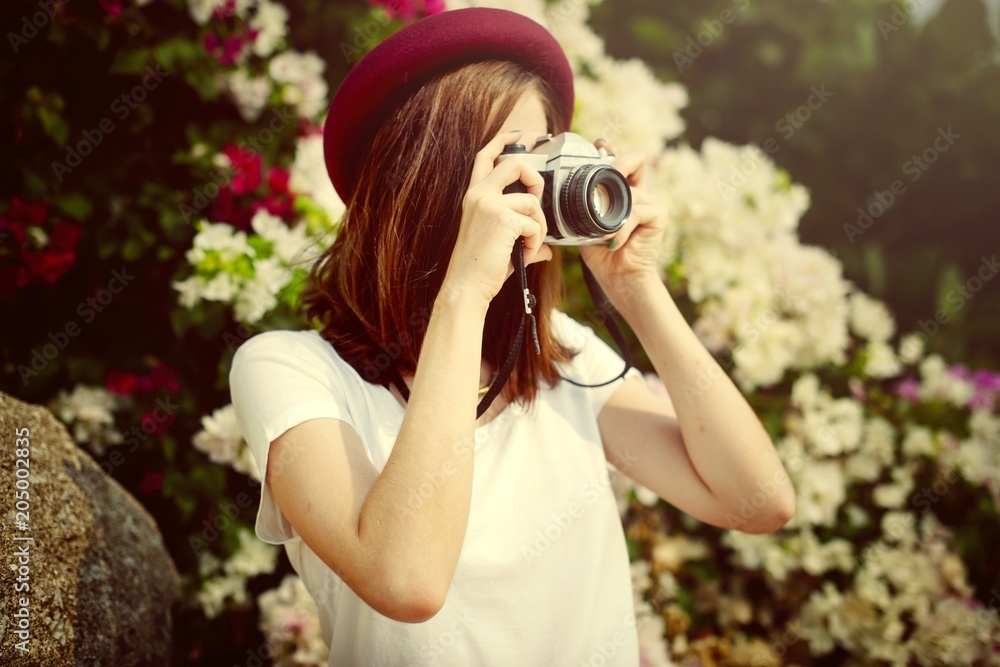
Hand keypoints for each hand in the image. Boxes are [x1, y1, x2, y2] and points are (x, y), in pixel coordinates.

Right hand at [440, 130, 551, 307]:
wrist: (466, 287)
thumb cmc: (480, 268)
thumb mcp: (498, 243)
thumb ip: (520, 235)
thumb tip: (548, 250)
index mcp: (474, 196)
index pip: (486, 157)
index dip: (503, 141)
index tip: (519, 135)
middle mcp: (479, 195)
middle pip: (515, 163)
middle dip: (535, 180)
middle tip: (537, 204)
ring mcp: (489, 204)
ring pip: (532, 201)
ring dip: (538, 227)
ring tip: (527, 248)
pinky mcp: (503, 219)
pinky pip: (534, 223)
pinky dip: (536, 242)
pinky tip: (524, 255)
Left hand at [579, 139, 667, 305]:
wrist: (618, 277)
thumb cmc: (601, 253)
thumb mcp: (585, 225)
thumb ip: (580, 207)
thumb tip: (557, 194)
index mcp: (621, 192)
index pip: (620, 161)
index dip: (610, 149)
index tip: (598, 145)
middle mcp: (638, 192)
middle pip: (633, 161)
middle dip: (615, 167)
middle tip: (602, 182)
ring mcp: (651, 202)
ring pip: (631, 189)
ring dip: (613, 212)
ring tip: (605, 232)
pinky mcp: (659, 214)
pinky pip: (637, 211)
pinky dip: (622, 227)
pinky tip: (615, 241)